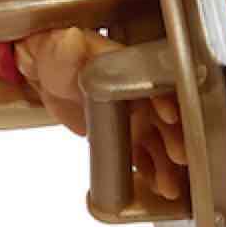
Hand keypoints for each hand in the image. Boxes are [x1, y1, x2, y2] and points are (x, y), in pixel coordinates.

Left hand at [14, 27, 189, 203]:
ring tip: (169, 185)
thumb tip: (70, 39)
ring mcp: (136, 117)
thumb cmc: (58, 56)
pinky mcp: (127, 137)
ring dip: (166, 163)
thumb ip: (66, 50)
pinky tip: (159, 187)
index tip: (170, 115)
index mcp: (128, 69)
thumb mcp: (59, 51)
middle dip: (173, 136)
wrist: (47, 76)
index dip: (163, 98)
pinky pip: (144, 156)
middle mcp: (138, 93)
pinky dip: (152, 172)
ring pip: (157, 141)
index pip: (152, 82)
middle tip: (178, 156)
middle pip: (163, 116)